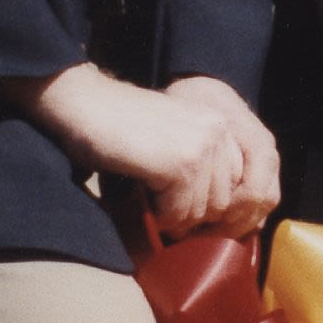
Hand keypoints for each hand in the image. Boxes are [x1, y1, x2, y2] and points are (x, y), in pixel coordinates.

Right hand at [6, 63, 280, 235]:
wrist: (83, 105)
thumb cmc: (121, 128)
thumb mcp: (175, 139)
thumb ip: (203, 166)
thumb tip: (222, 217)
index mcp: (221, 124)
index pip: (239, 184)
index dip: (212, 206)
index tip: (186, 212)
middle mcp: (219, 131)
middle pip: (223, 202)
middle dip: (193, 214)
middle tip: (163, 208)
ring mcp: (202, 146)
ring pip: (203, 211)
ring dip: (175, 216)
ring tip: (151, 199)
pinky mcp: (182, 164)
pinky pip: (181, 213)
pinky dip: (161, 216)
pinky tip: (144, 197)